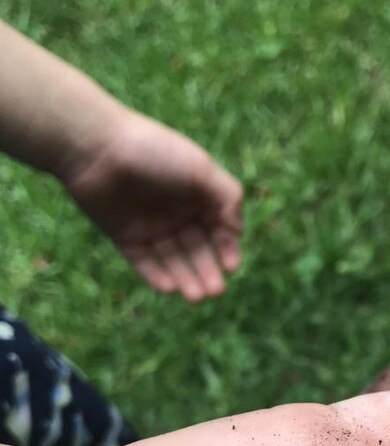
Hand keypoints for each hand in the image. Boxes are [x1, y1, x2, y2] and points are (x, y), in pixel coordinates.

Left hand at [63, 109, 242, 300]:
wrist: (95, 148)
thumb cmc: (153, 152)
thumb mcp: (201, 169)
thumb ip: (228, 197)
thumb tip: (238, 232)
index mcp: (197, 194)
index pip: (219, 227)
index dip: (227, 248)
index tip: (231, 266)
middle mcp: (177, 212)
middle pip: (197, 249)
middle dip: (207, 271)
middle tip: (214, 291)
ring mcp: (151, 226)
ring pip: (173, 260)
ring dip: (186, 279)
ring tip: (195, 297)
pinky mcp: (126, 237)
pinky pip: (145, 262)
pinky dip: (156, 276)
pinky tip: (169, 288)